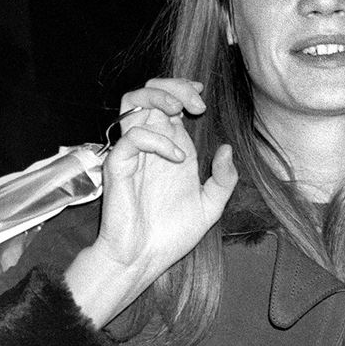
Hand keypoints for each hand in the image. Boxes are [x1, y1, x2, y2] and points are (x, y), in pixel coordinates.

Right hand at [65, 78, 237, 323]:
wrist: (144, 259)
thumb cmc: (171, 235)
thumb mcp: (210, 206)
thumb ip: (223, 178)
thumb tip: (225, 148)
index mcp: (170, 147)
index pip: (169, 102)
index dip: (182, 89)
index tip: (201, 96)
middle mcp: (150, 144)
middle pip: (149, 93)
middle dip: (173, 86)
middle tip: (196, 103)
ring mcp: (133, 153)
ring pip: (131, 103)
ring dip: (157, 97)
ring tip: (180, 110)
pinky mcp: (119, 165)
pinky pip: (131, 136)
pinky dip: (157, 139)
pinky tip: (179, 158)